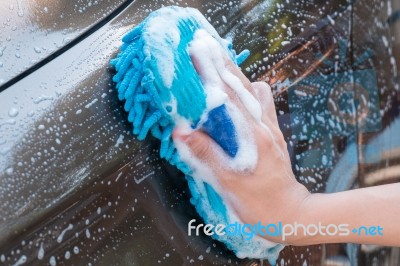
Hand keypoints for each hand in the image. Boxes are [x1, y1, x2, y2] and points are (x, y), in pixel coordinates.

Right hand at [172, 55, 309, 243]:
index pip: (230, 97)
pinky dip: (249, 94)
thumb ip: (206, 154)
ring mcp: (272, 128)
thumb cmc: (260, 204)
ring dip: (238, 79)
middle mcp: (265, 126)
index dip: (214, 73)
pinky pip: (263, 104)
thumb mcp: (228, 183)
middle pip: (246, 85)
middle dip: (225, 65)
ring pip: (257, 91)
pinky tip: (237, 99)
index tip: (201, 52)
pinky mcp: (274, 134)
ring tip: (219, 73)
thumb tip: (181, 132)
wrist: (291, 214)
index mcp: (253, 136)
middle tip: (207, 50)